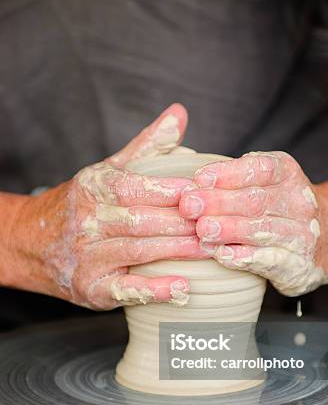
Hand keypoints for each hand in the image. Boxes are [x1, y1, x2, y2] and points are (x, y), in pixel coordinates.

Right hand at [10, 104, 205, 308]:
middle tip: (218, 223)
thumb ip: (147, 146)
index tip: (203, 191)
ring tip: (211, 248)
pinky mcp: (92, 288)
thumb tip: (179, 114)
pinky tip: (181, 288)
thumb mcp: (109, 172)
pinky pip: (125, 289)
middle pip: (141, 221)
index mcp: (94, 189)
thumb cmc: (84, 205)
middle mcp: (88, 222)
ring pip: (138, 251)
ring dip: (177, 251)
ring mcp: (88, 258)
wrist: (32, 243)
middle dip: (182, 222)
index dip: (170, 190)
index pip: (135, 188)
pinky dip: (153, 290)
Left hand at [179, 151, 327, 295]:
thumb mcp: (267, 181)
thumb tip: (193, 183)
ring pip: (262, 230)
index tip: (200, 178)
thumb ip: (234, 178)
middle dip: (219, 202)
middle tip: (189, 205)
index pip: (259, 168)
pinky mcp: (298, 265)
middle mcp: (298, 202)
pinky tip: (222, 254)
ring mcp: (301, 235)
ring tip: (202, 229)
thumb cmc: (281, 207)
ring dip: (229, 230)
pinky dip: (244, 257)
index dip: (228, 173)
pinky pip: (269, 260)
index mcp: (287, 174)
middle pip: (256, 200)